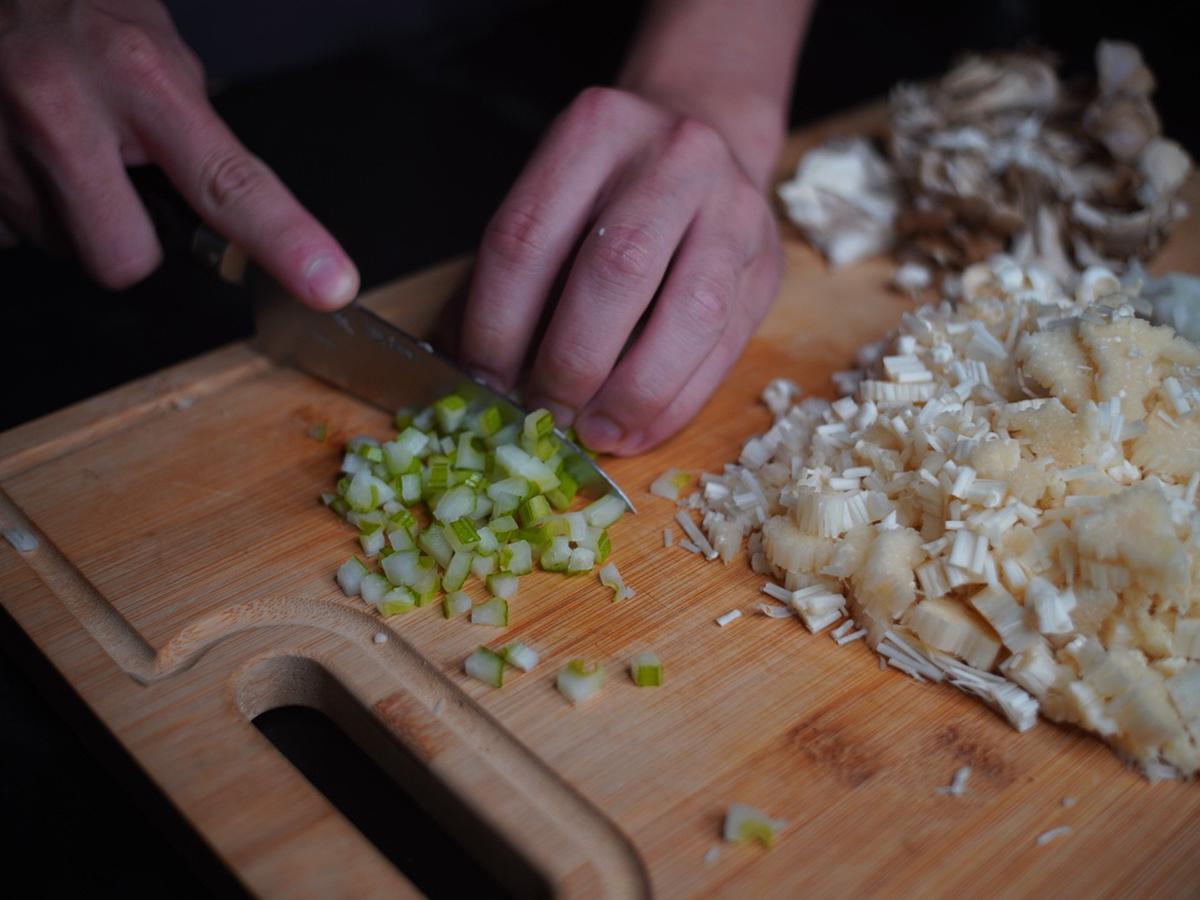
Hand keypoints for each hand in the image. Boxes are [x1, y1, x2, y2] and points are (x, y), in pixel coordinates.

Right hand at [0, 0, 356, 304]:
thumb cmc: (74, 6)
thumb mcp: (154, 46)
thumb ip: (194, 129)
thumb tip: (233, 203)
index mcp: (137, 78)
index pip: (229, 184)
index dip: (284, 241)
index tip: (328, 283)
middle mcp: (64, 112)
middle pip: (124, 259)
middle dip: (130, 241)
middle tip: (119, 188)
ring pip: (61, 249)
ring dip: (71, 219)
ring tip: (59, 150)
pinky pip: (12, 232)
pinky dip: (24, 207)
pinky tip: (23, 155)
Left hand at [460, 87, 781, 454]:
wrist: (709, 140)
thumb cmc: (608, 190)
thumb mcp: (552, 199)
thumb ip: (508, 277)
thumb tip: (465, 374)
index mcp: (594, 132)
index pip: (529, 237)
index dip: (496, 323)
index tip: (481, 382)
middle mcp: (673, 159)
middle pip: (617, 270)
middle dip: (571, 362)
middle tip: (542, 415)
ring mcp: (733, 210)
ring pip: (690, 314)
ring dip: (633, 392)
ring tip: (594, 433)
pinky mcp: (766, 265)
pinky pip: (724, 348)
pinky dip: (675, 404)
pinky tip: (635, 431)